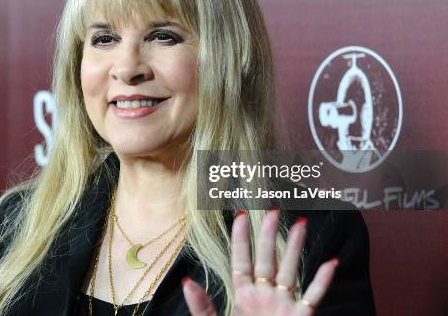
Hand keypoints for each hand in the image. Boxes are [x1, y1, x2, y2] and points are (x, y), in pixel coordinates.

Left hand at [183, 209, 338, 314]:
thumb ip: (201, 305)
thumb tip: (186, 281)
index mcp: (243, 295)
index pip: (241, 260)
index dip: (241, 238)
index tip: (240, 215)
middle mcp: (264, 295)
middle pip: (268, 258)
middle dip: (269, 235)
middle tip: (273, 210)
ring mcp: (283, 305)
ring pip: (291, 270)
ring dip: (296, 248)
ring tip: (301, 224)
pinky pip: (313, 296)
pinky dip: (322, 281)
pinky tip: (330, 263)